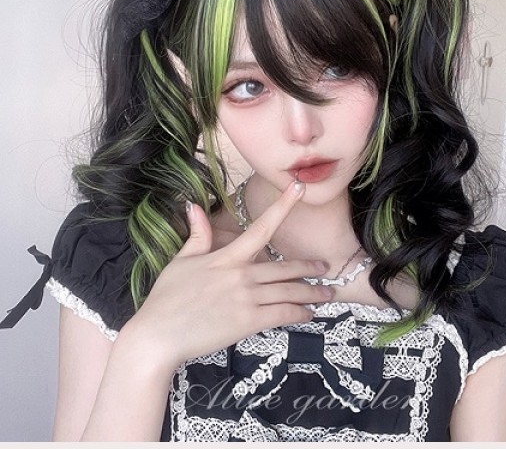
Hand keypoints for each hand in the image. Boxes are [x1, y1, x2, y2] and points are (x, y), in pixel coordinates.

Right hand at [122, 180, 331, 369]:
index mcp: (227, 257)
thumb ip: (197, 235)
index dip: (283, 206)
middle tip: (325, 268)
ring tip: (327, 294)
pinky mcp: (248, 322)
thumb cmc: (166, 298)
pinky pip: (282, 314)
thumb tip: (194, 207)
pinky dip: (299, 313)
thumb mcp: (180, 261)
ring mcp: (247, 299)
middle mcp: (242, 274)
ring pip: (289, 292)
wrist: (158, 336)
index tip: (300, 189)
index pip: (262, 227)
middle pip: (285, 268)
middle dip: (309, 268)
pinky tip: (308, 313)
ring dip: (312, 293)